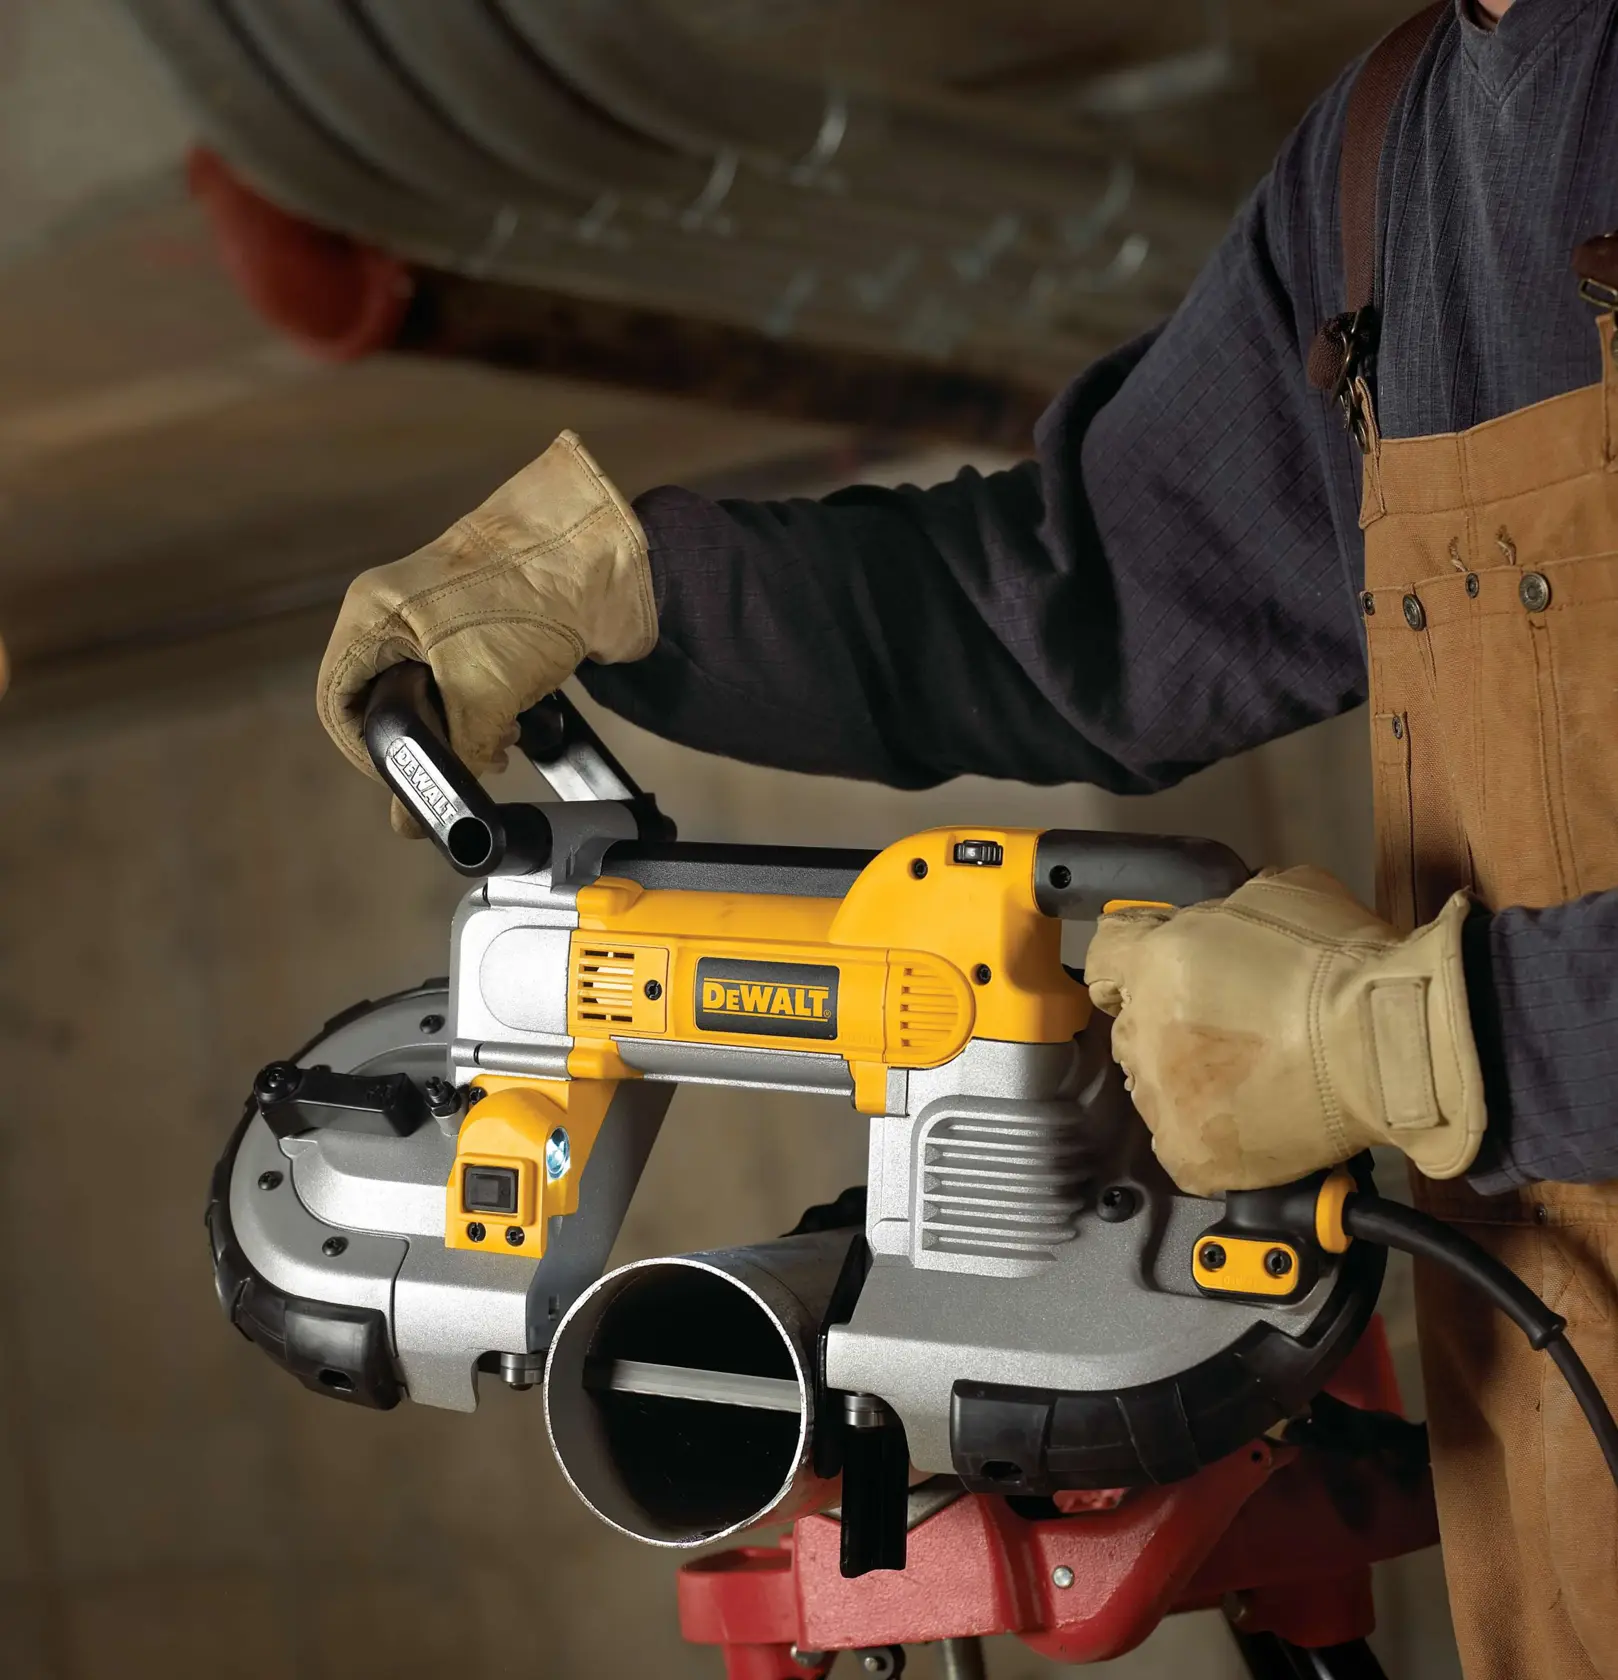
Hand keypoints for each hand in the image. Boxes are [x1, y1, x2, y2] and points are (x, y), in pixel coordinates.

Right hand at [316, 431, 654, 827]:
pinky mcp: (488, 629)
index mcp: (374, 616)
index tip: (405, 779)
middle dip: (426, 741)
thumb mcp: (481, 692)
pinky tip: (515, 726)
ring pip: (434, 696)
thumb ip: (450, 760)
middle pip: (387, 701)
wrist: (604, 551)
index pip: (338, 700)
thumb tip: (414, 822)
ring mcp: (444, 620)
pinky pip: (472, 683)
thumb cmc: (528, 598)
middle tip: (461, 764)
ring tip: (497, 747)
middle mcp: (399, 615)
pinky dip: (490, 712)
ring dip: (464, 731)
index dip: (364, 750)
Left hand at [1084, 866, 1484, 1195]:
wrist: (1391, 1044)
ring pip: (1153, 1088)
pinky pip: (1180, 1146)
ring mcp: (1164, 1094)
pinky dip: (1211, 1139)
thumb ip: (1229, 909)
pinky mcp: (1191, 1152)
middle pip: (1131, 1025)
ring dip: (1187, 1083)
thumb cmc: (1346, 966)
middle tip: (1229, 1029)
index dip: (1132, 963)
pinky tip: (1250, 1123)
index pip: (1105, 956)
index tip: (1152, 975)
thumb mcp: (1280, 894)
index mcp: (1156, 960)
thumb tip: (1224, 919)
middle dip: (1167, 1024)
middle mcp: (1146, 1028)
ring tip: (1251, 1080)